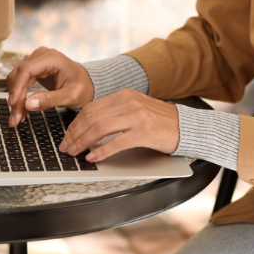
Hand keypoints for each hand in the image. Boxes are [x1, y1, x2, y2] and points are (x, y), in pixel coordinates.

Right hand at [7, 47, 93, 126]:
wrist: (88, 84)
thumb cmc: (83, 87)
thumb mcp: (71, 96)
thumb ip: (50, 99)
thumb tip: (28, 104)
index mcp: (52, 58)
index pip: (26, 69)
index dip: (17, 87)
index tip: (13, 103)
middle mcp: (41, 56)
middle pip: (19, 75)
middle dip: (16, 98)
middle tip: (15, 118)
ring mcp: (36, 61)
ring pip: (17, 80)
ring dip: (16, 100)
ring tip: (17, 118)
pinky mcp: (34, 69)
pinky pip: (21, 83)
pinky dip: (20, 97)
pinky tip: (21, 111)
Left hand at [59, 89, 179, 161]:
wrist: (186, 126)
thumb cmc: (160, 120)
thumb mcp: (136, 108)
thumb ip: (115, 112)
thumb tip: (89, 127)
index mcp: (124, 95)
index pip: (91, 108)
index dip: (75, 124)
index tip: (67, 136)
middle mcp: (129, 103)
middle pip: (92, 118)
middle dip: (75, 134)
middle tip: (66, 147)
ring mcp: (137, 117)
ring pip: (100, 129)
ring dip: (83, 142)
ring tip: (75, 153)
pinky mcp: (144, 132)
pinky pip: (116, 143)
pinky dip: (101, 151)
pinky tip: (93, 157)